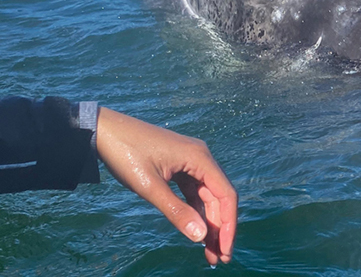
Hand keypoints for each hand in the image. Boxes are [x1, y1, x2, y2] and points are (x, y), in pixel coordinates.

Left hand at [96, 107, 237, 264]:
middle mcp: (200, 157)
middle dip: (219, 228)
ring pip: (207, 196)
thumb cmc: (126, 153)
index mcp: (199, 158)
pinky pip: (194, 191)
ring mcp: (190, 161)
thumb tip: (201, 237)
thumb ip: (176, 211)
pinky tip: (194, 228)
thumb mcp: (149, 186)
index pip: (226, 195)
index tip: (225, 252)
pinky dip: (196, 210)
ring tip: (208, 251)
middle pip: (218, 197)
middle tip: (217, 259)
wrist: (103, 130)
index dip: (228, 225)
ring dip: (208, 222)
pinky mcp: (179, 165)